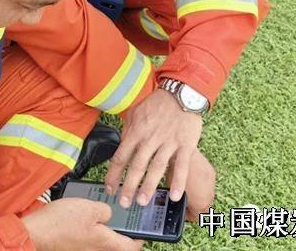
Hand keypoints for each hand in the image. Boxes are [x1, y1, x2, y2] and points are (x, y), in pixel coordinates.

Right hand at [22, 198, 142, 250]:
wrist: (35, 232)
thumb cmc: (61, 222)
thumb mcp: (90, 207)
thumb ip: (106, 210)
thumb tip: (108, 214)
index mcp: (106, 243)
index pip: (131, 247)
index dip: (139, 238)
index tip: (142, 229)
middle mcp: (96, 250)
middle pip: (115, 245)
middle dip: (121, 231)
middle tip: (122, 217)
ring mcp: (83, 250)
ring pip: (101, 241)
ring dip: (104, 228)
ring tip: (100, 211)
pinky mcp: (72, 247)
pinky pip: (87, 239)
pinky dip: (90, 228)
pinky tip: (83, 215)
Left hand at [105, 88, 202, 207]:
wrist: (182, 93)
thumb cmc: (158, 103)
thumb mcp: (136, 112)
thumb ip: (128, 130)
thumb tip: (120, 144)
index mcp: (136, 131)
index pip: (121, 157)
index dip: (113, 175)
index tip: (109, 189)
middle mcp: (150, 138)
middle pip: (137, 166)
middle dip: (128, 186)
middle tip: (124, 202)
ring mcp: (168, 142)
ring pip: (157, 167)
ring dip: (149, 186)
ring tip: (142, 201)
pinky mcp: (185, 144)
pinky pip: (181, 165)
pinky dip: (178, 181)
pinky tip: (174, 195)